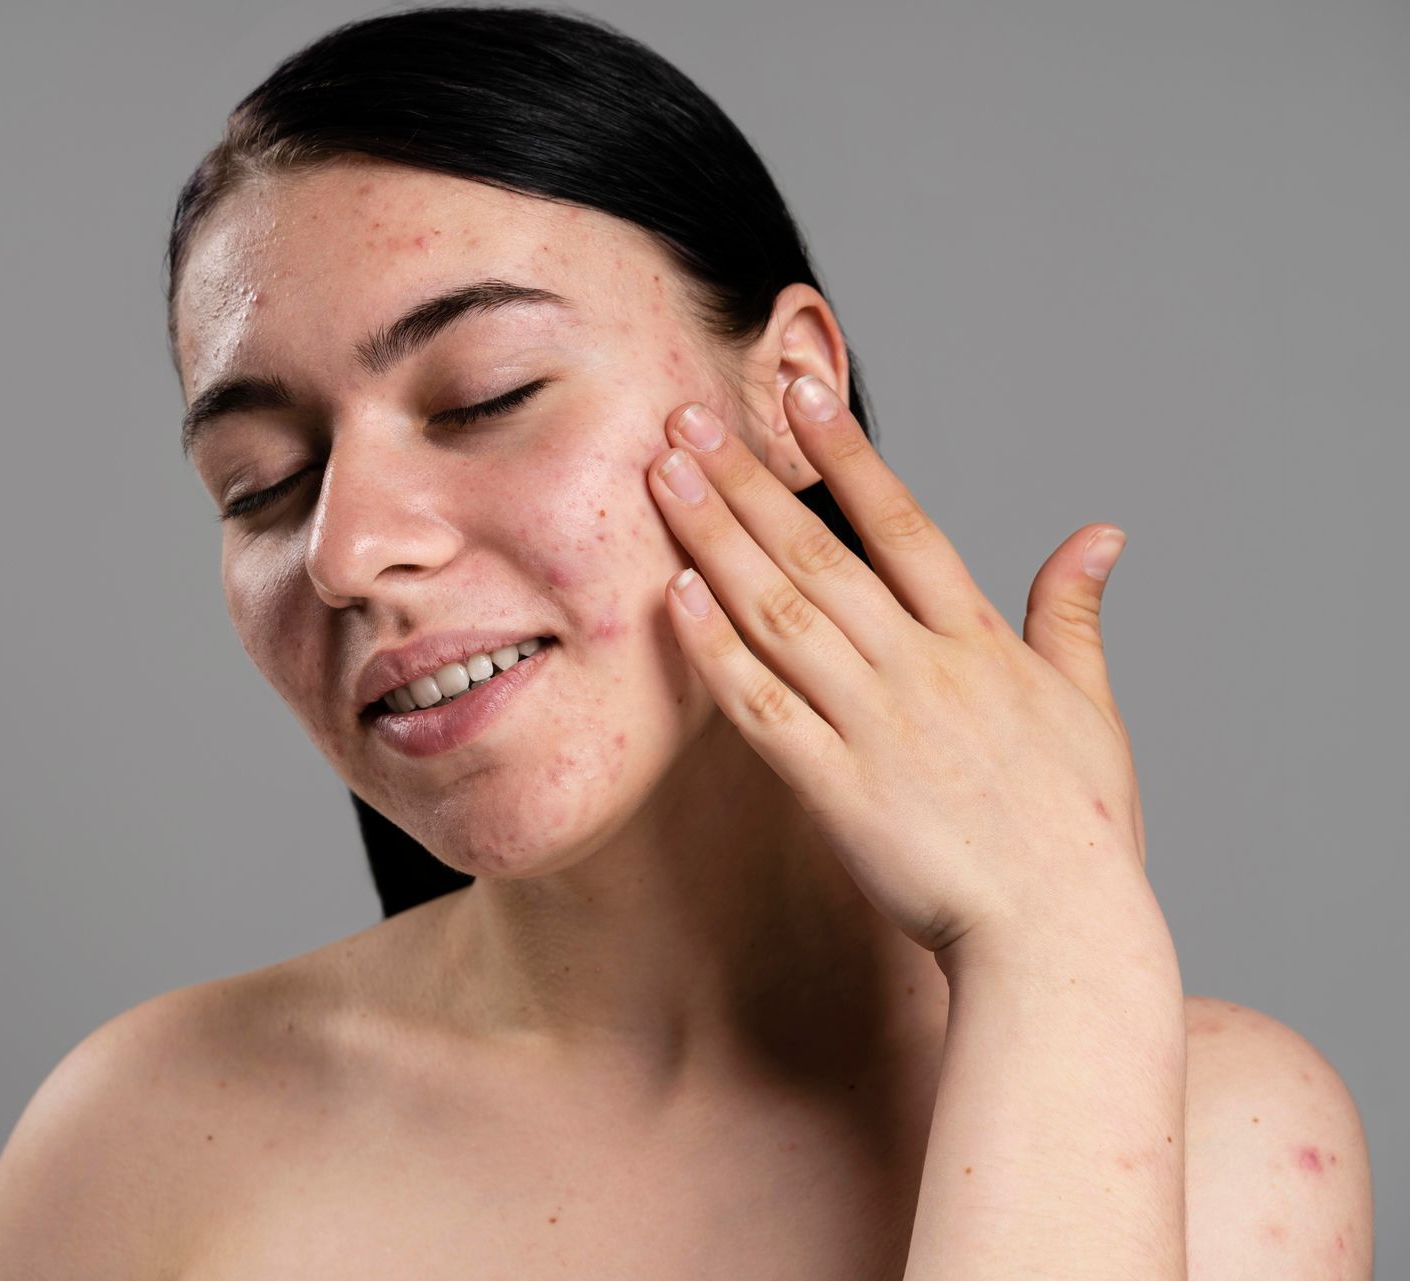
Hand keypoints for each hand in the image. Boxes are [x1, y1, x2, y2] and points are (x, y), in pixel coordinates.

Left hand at [647, 376, 1148, 956]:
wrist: (1060, 937)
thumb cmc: (1078, 830)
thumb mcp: (1089, 707)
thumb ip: (1073, 614)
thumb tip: (1100, 533)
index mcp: (979, 644)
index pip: (903, 524)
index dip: (846, 454)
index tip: (798, 392)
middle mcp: (921, 670)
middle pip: (820, 554)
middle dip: (749, 481)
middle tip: (687, 420)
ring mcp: (875, 726)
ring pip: (779, 613)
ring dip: (716, 541)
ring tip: (665, 480)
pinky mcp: (837, 789)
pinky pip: (762, 708)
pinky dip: (716, 651)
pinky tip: (672, 597)